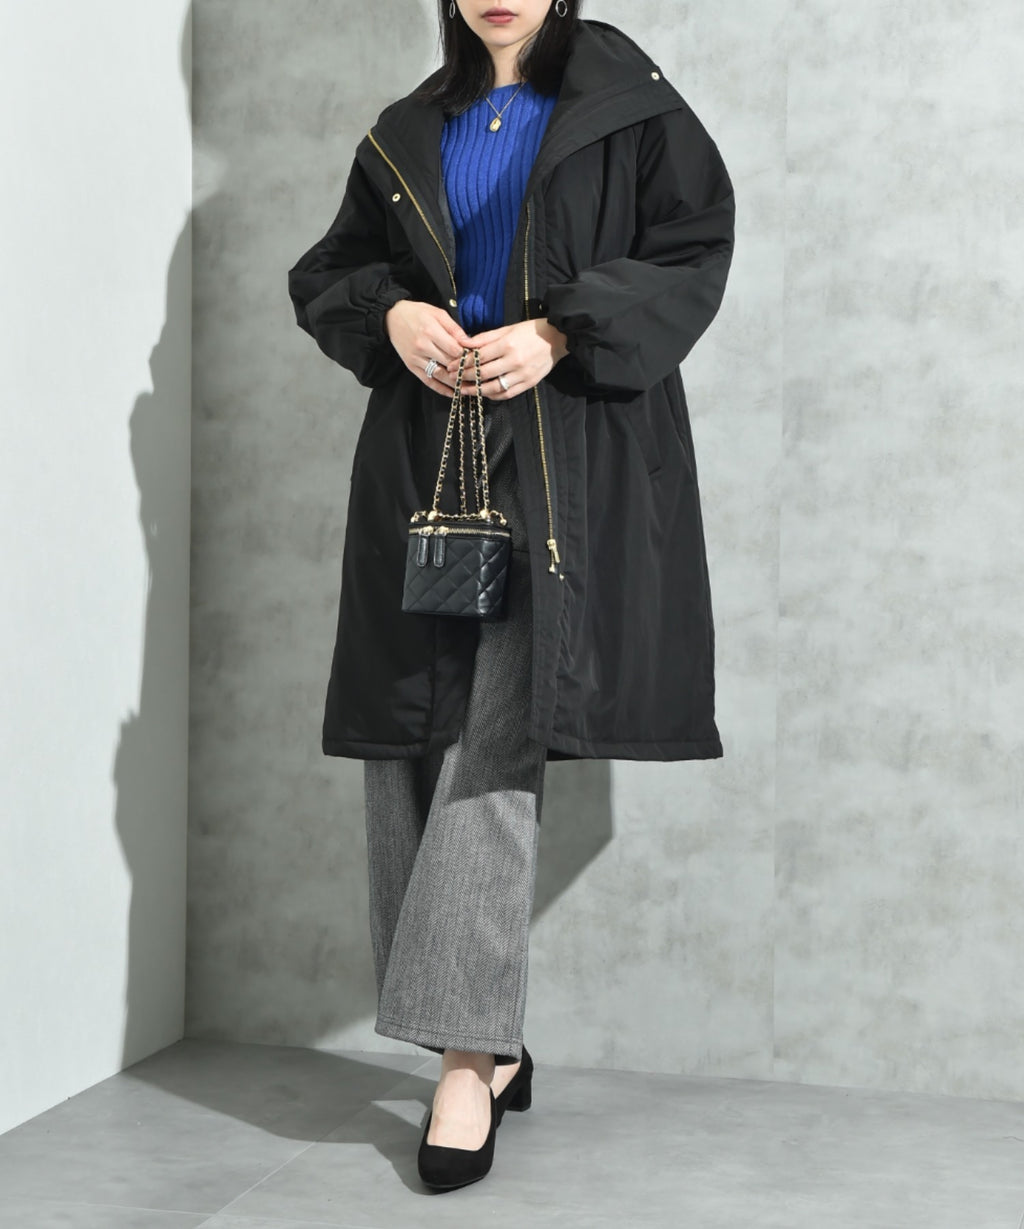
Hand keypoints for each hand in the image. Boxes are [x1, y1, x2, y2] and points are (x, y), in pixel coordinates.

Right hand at [384, 300, 474, 395]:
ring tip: (470, 387)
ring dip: (456, 383)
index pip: (455, 350)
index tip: (477, 358)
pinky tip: (453, 393)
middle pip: (449, 364)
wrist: (391, 317)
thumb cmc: (417, 313)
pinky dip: (441, 389)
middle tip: (478, 375)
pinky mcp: (411, 366)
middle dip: (465, 370)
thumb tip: (469, 342)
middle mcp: (423, 346)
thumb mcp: (438, 313)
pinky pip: (428, 381)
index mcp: (431, 331)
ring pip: (440, 375)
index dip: (468, 356)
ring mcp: (416, 358)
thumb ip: (454, 328)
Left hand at [445, 319, 568, 399]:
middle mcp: (514, 360)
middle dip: (465, 377)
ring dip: (476, 390)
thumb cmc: (531, 331)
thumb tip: (464, 343)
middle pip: (483, 373)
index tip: (451, 366)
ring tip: (464, 390)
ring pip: (494, 387)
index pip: (479, 357)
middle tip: (453, 379)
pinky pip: (507, 394)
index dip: (462, 363)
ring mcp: (522, 374)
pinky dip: (493, 395)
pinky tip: (483, 393)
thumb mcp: (507, 328)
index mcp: (507, 344)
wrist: (557, 338)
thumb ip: (485, 337)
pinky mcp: (529, 383)